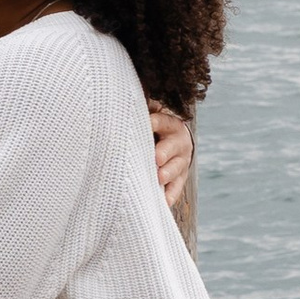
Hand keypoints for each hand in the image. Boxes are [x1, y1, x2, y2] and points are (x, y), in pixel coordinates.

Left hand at [149, 100, 193, 223]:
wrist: (174, 143)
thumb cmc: (151, 129)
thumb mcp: (149, 116)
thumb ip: (140, 111)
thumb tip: (119, 96)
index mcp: (170, 124)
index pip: (164, 121)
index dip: (156, 121)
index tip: (148, 122)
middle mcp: (179, 142)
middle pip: (173, 146)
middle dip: (165, 151)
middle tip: (156, 157)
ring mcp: (181, 161)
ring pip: (177, 167)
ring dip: (168, 173)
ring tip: (159, 178)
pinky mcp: (180, 178)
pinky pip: (176, 188)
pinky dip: (170, 195)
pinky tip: (163, 201)